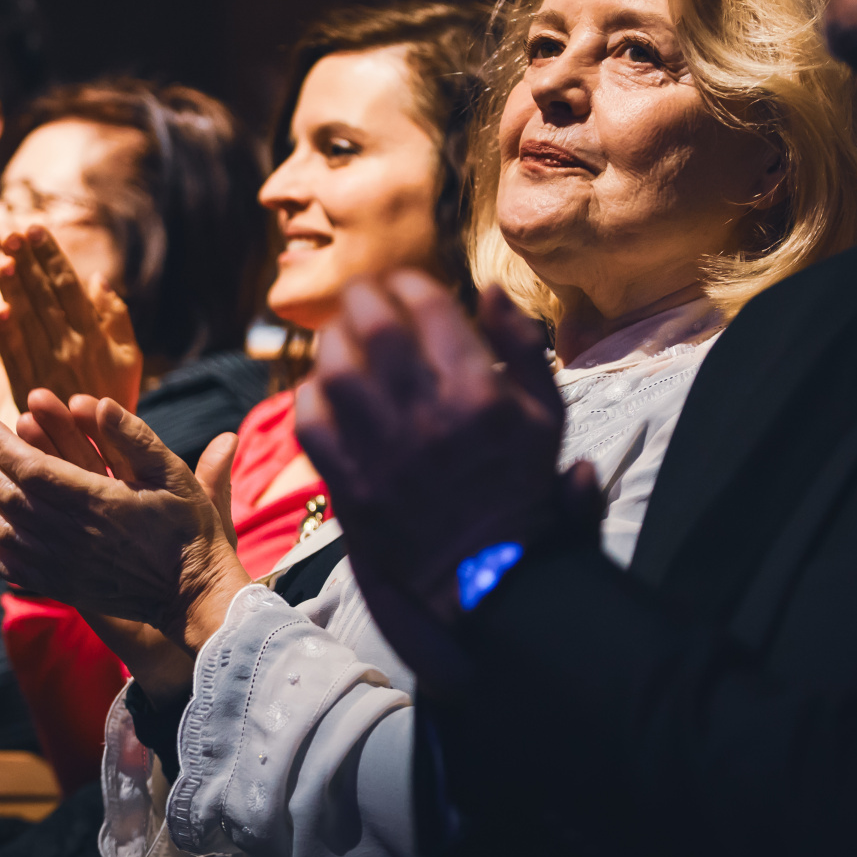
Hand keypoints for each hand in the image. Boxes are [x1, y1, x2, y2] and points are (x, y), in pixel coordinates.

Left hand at [0, 226, 142, 411]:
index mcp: (94, 336)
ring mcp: (46, 369)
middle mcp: (69, 348)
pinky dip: (7, 337)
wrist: (102, 451)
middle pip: (43, 298)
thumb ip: (116, 318)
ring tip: (0, 261)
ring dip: (12, 291)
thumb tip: (97, 279)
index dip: (49, 256)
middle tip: (11, 233)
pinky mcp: (27, 390)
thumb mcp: (129, 358)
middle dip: (27, 263)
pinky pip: (15, 360)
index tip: (34, 228)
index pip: (67, 286)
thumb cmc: (115, 397)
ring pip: (26, 323)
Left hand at [0, 389, 248, 656]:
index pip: (29, 468)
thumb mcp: (174, 474)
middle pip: (7, 494)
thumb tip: (99, 401)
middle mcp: (71, 536)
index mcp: (96, 503)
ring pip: (2, 528)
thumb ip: (135, 438)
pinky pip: (9, 566)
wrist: (194, 595)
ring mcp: (63, 565)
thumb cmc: (189, 529)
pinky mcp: (61, 587)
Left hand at [294, 273, 579, 693]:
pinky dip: (310, 396)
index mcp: (479, 393)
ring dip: (331, 343)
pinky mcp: (350, 486)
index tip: (402, 282)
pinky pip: (310, 423)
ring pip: (334, 370)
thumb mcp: (547, 413)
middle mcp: (427, 417)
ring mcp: (383, 453)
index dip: (408, 283)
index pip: (428, 307)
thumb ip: (522, 346)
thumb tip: (489, 288)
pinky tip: (323, 389)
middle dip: (361, 298)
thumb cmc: (519, 486)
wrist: (489, 575)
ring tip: (339, 337)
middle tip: (361, 295)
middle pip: (372, 328)